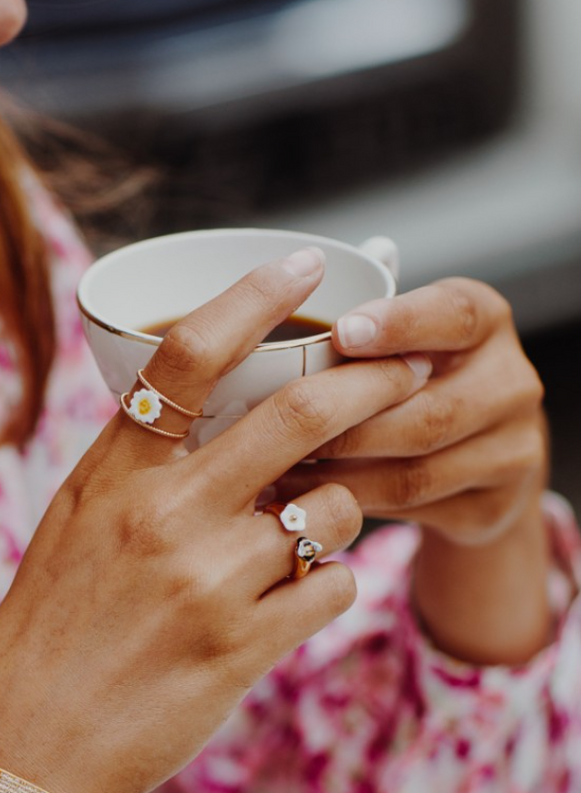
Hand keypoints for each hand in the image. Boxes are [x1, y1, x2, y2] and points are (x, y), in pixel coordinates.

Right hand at [0, 250, 430, 792]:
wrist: (22, 744)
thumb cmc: (48, 633)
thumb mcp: (73, 527)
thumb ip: (140, 468)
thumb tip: (220, 417)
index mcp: (112, 475)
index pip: (188, 354)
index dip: (257, 296)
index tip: (305, 266)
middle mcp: (162, 517)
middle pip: (298, 414)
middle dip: (371, 384)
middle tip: (403, 375)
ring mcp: (206, 583)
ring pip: (335, 510)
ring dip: (346, 512)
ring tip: (318, 531)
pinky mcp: (241, 648)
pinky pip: (334, 590)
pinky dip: (332, 586)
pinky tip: (298, 600)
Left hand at [280, 279, 547, 546]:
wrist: (480, 464)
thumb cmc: (418, 384)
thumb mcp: (404, 339)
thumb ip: (365, 318)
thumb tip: (294, 281)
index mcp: (487, 321)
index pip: (452, 316)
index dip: (398, 325)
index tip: (340, 332)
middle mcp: (512, 382)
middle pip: (427, 414)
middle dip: (347, 426)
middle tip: (282, 430)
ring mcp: (512, 450)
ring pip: (415, 472)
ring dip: (340, 474)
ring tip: (281, 470)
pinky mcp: (492, 506)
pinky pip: (412, 510)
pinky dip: (354, 505)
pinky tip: (309, 499)